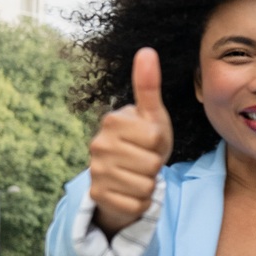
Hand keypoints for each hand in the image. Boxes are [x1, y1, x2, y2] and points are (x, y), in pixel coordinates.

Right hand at [89, 47, 172, 235]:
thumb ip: (149, 85)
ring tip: (138, 174)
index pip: (155, 138)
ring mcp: (95, 171)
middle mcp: (97, 145)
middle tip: (143, 159)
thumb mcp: (151, 115)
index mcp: (112, 121)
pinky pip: (137, 204)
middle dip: (155, 165)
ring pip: (144, 186)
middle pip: (151, 164)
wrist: (125, 175)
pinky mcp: (98, 195)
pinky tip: (131, 190)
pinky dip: (141, 202)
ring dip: (149, 184)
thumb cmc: (143, 140)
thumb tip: (147, 50)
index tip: (149, 141)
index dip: (159, 143)